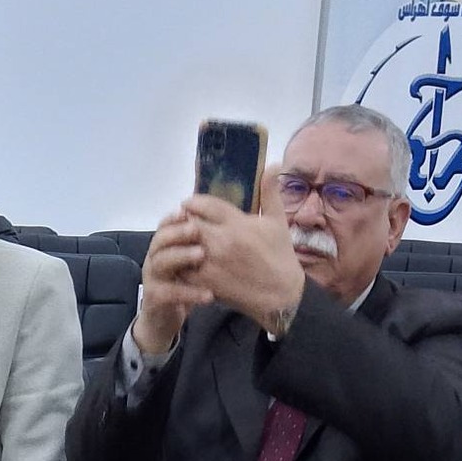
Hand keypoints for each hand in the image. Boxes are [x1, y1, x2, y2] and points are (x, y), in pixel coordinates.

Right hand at [132, 208, 211, 354]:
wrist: (163, 321)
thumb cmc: (183, 286)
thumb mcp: (191, 264)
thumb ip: (200, 244)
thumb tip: (227, 222)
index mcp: (163, 247)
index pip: (166, 225)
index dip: (176, 217)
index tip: (191, 210)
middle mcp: (154, 259)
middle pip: (160, 239)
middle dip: (178, 232)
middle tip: (197, 229)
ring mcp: (153, 279)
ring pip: (161, 262)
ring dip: (181, 256)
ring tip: (201, 255)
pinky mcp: (155, 299)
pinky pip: (169, 293)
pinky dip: (189, 292)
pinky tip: (208, 295)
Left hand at [180, 194, 304, 327]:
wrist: (281, 296)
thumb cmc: (280, 256)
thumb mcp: (278, 221)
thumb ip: (270, 193)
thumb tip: (272, 165)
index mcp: (237, 223)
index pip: (205, 204)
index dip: (193, 202)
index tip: (189, 204)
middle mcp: (221, 241)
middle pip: (189, 223)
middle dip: (185, 221)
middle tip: (183, 222)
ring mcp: (212, 263)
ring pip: (182, 246)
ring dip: (180, 243)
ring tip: (181, 241)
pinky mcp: (207, 283)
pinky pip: (183, 270)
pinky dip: (181, 264)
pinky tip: (184, 262)